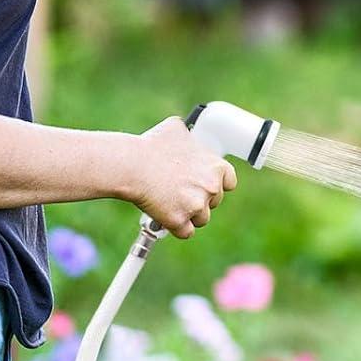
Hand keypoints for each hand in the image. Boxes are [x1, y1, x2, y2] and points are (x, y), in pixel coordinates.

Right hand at [126, 116, 237, 237]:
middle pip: (214, 201)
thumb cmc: (151, 146)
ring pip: (201, 218)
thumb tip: (188, 132)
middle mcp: (211, 188)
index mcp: (216, 167)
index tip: (205, 184)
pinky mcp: (180, 221)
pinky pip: (185, 232)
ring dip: (188, 214)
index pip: (229, 182)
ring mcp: (196, 206)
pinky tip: (165, 216)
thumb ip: (189, 134)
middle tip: (179, 190)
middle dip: (199, 198)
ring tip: (170, 202)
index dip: (217, 183)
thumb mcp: (176, 128)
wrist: (131, 165)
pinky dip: (176, 227)